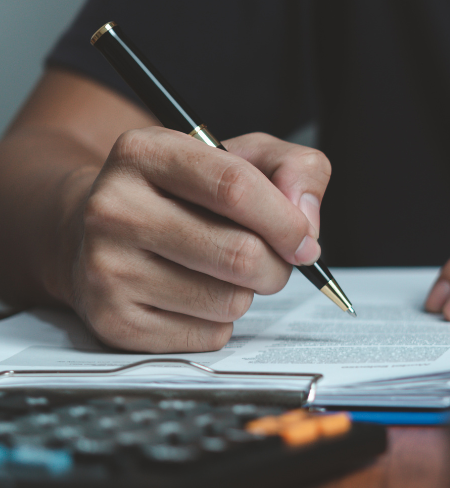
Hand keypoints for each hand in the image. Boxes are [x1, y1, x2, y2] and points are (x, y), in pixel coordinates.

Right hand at [63, 128, 330, 351]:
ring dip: (248, 293)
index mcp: (145, 152)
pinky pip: (208, 335)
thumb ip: (294, 169)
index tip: (304, 239)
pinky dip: (220, 321)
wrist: (106, 232)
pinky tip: (195, 296)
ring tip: (224, 272)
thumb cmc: (187, 194)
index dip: (286, 220)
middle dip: (278, 265)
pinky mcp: (113, 322)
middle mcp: (114, 208)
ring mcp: (106, 269)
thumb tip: (305, 219)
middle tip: (273, 261)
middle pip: (241, 254)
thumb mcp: (242, 157)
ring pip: (230, 301)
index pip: (236, 187)